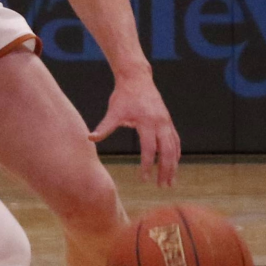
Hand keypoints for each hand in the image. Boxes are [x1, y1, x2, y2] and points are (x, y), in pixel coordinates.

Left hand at [89, 71, 179, 186]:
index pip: (149, 149)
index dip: (147, 165)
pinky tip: (174, 165)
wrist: (136, 78)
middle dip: (165, 170)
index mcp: (147, 122)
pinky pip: (175, 140)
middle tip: (162, 187)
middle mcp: (161, 123)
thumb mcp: (113, 111)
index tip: (144, 180)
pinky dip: (175, 154)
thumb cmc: (123, 96)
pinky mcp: (168, 121)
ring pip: (174, 147)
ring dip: (173, 165)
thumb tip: (89, 138)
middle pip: (167, 151)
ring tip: (170, 182)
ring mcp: (167, 122)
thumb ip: (104, 127)